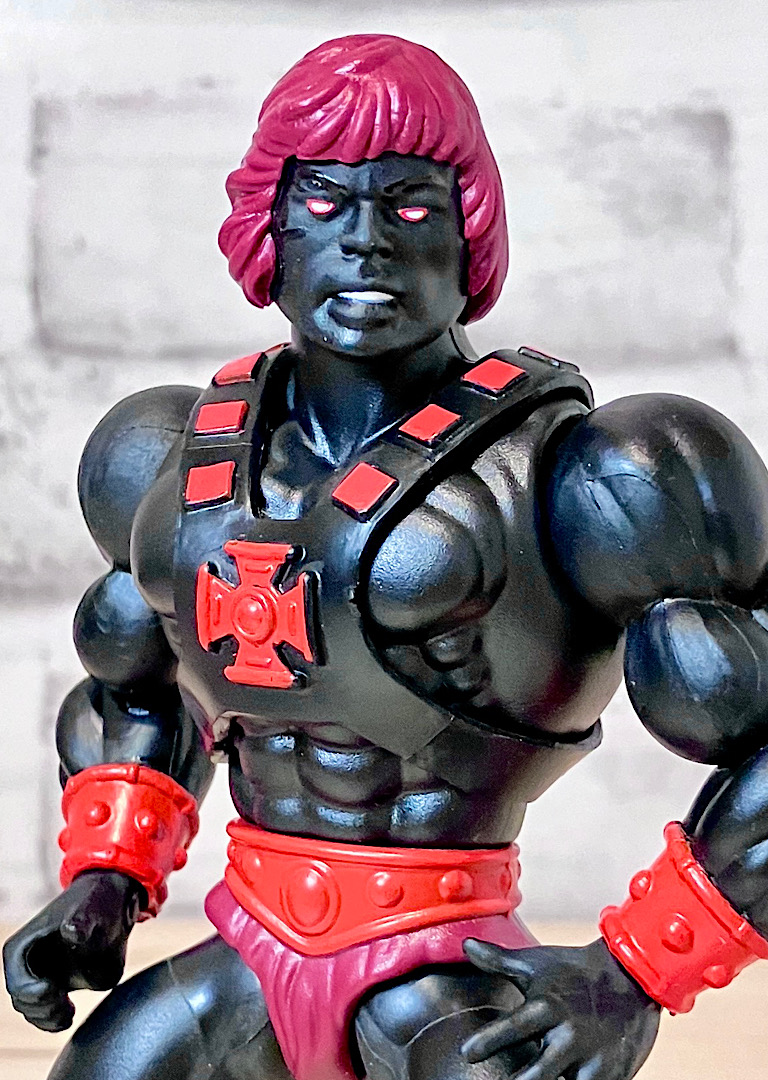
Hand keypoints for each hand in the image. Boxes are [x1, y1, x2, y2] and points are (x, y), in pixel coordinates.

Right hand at [3, 870, 141, 1031]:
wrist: (114, 901)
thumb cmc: (95, 901)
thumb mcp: (89, 908)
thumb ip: (79, 923)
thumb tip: (71, 932)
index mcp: (22, 948)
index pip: (17, 982)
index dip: (32, 992)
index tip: (54, 989)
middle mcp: (28, 965)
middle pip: (24, 1002)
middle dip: (42, 1009)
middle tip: (65, 1008)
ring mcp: (44, 976)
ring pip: (35, 1011)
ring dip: (48, 1018)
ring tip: (68, 1014)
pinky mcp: (61, 985)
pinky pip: (50, 1012)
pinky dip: (55, 1020)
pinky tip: (69, 1016)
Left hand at [462, 937, 659, 1079]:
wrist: (633, 975)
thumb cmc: (575, 971)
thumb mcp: (537, 964)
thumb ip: (499, 961)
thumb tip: (466, 944)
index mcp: (547, 1007)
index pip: (513, 1027)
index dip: (490, 1040)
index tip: (467, 1052)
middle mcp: (568, 1035)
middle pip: (538, 1073)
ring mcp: (592, 1059)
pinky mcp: (612, 1075)